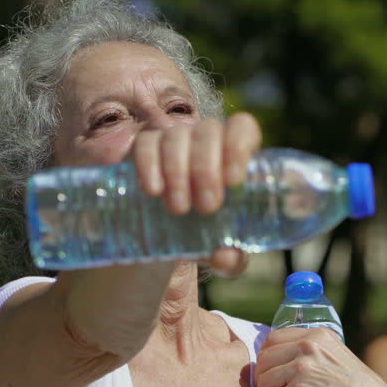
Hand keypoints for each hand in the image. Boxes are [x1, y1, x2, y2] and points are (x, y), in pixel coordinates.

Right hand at [131, 112, 260, 274]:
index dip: (239, 146)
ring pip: (177, 135)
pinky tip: (154, 191)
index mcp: (234, 154)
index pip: (242, 128)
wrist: (164, 236)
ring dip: (179, 170)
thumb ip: (232, 258)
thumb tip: (225, 256)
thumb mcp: (221, 250)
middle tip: (207, 208)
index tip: (234, 180)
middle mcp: (205, 139)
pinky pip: (146, 143)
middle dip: (207, 169)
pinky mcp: (144, 147)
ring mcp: (174, 139)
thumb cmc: (205, 233)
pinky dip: (149, 164)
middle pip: (209, 132)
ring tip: (178, 209)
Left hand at [254, 327, 386, 386]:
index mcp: (318, 335)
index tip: (269, 372)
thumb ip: (319, 354)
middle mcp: (308, 346)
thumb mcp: (340, 359)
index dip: (267, 357)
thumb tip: (293, 363)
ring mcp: (302, 368)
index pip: (274, 339)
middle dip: (262, 379)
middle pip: (264, 359)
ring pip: (263, 382)